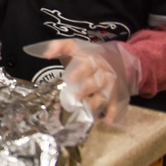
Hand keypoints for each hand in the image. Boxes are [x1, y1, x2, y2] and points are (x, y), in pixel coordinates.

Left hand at [24, 39, 141, 124]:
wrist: (119, 60)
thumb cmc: (89, 55)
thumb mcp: (75, 46)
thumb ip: (59, 46)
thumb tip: (46, 53)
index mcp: (92, 60)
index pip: (86, 66)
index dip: (78, 73)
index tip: (69, 79)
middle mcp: (103, 74)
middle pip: (94, 84)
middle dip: (84, 91)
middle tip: (74, 98)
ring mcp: (112, 87)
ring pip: (103, 96)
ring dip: (94, 104)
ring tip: (84, 110)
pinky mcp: (118, 97)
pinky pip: (116, 107)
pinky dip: (112, 114)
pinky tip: (106, 119)